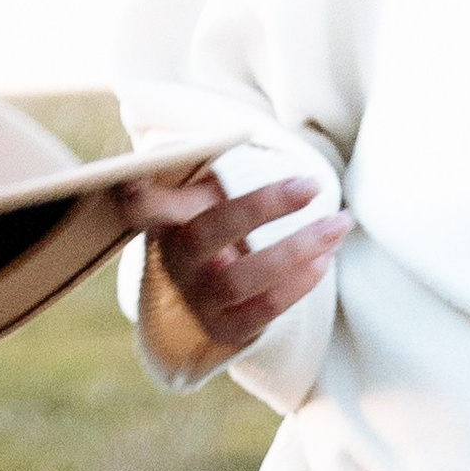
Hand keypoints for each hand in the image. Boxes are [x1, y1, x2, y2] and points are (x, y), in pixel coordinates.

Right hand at [119, 169, 349, 358]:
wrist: (208, 287)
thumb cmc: (208, 218)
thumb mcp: (198, 189)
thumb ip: (193, 163)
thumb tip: (193, 142)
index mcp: (165, 220)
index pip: (143, 208)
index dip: (137, 200)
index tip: (130, 185)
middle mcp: (176, 263)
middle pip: (211, 234)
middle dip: (264, 207)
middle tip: (314, 184)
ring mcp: (199, 300)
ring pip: (242, 277)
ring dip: (298, 248)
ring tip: (339, 224)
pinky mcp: (224, 328)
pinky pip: (262, 310)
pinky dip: (298, 284)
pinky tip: (325, 258)